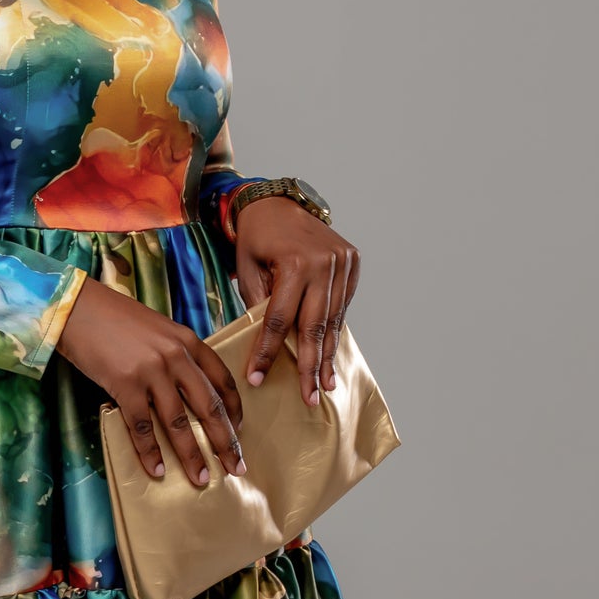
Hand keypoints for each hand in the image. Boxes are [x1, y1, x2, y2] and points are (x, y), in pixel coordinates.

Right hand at [57, 279, 245, 486]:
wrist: (76, 307)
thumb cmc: (114, 318)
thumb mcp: (157, 329)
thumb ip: (176, 354)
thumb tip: (185, 387)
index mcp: (188, 341)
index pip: (222, 380)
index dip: (234, 410)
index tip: (239, 430)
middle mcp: (176, 357)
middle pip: (209, 406)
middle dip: (225, 441)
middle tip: (237, 467)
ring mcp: (151, 371)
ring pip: (179, 422)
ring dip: (192, 455)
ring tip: (202, 478)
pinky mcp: (125, 384)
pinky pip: (142, 426)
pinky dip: (150, 452)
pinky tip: (158, 470)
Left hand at [233, 196, 360, 404]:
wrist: (278, 201)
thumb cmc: (256, 237)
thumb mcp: (247, 269)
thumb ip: (259, 305)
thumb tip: (269, 345)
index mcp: (293, 263)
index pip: (279, 320)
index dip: (268, 352)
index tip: (258, 378)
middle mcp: (322, 263)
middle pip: (313, 326)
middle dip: (310, 365)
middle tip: (308, 397)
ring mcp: (342, 263)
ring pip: (332, 319)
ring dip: (328, 354)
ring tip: (325, 385)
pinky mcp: (352, 263)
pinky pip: (341, 305)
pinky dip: (335, 330)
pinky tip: (331, 355)